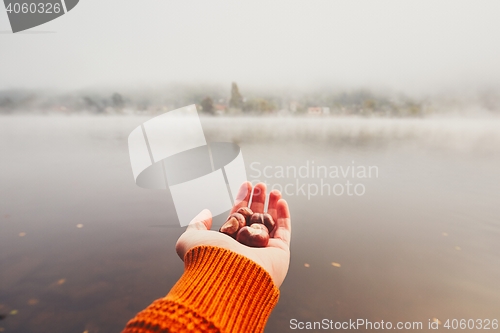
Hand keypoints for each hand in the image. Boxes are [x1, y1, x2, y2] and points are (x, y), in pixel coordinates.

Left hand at [175, 182, 290, 286]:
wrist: (228, 275)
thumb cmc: (208, 258)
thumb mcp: (190, 238)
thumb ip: (196, 224)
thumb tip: (205, 213)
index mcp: (228, 244)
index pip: (237, 217)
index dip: (242, 200)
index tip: (246, 185)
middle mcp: (246, 248)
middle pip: (255, 217)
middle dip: (258, 199)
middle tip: (260, 185)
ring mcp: (264, 250)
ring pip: (270, 223)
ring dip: (272, 204)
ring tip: (273, 190)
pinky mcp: (279, 252)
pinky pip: (284, 231)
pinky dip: (284, 215)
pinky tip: (281, 201)